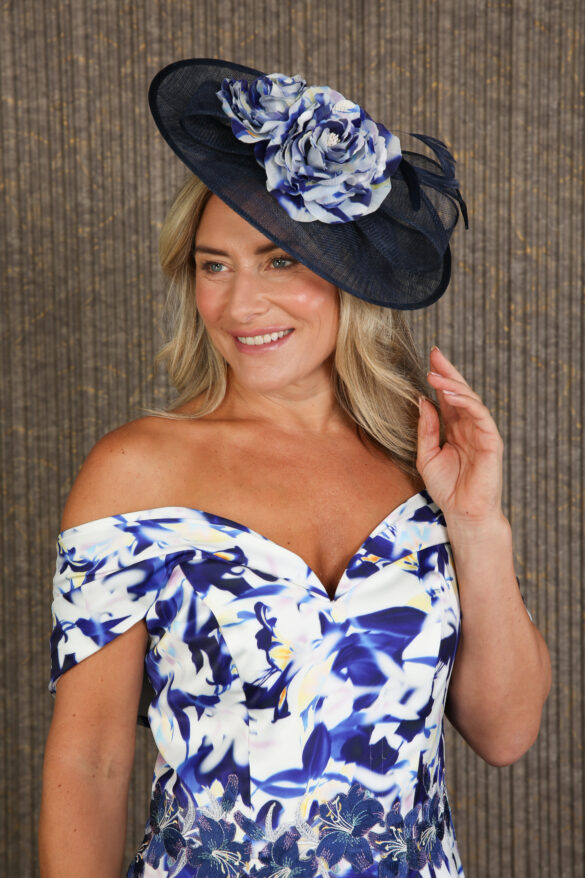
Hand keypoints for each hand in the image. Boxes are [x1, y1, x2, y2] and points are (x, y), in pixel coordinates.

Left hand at [416, 346, 505, 526]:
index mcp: (454, 428)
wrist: (462, 512)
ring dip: (453, 385)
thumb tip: (423, 400)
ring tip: (435, 374)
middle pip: (459, 392)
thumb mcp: (427, 455)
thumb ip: (426, 429)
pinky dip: (466, 402)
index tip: (428, 358)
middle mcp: (469, 426)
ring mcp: (481, 432)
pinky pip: (480, 415)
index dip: (439, 378)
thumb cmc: (446, 488)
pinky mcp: (491, 440)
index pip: (447, 397)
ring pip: (470, 400)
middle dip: (448, 372)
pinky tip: (450, 394)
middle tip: (435, 353)